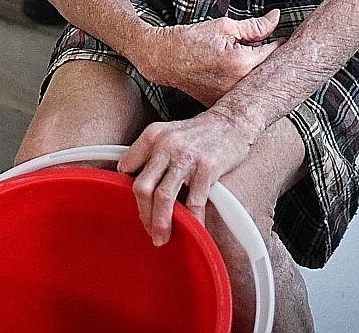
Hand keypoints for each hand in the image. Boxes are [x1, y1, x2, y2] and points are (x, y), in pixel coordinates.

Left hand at [117, 109, 256, 245]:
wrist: (231, 121)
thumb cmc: (198, 133)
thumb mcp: (168, 133)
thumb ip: (151, 155)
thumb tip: (138, 186)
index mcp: (152, 136)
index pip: (127, 167)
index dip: (128, 189)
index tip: (136, 203)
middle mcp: (166, 145)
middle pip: (142, 187)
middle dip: (143, 214)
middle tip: (148, 229)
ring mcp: (186, 157)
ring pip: (164, 198)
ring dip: (160, 223)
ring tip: (161, 237)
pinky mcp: (207, 168)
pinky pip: (194, 202)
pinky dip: (192, 221)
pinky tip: (192, 229)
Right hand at [136, 10, 281, 106]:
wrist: (163, 58)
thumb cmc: (191, 40)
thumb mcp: (225, 26)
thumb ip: (256, 26)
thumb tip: (276, 18)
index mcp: (243, 64)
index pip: (275, 53)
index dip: (278, 42)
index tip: (279, 38)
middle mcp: (239, 86)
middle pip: (267, 71)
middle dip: (266, 57)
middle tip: (256, 46)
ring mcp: (229, 99)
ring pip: (254, 83)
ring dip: (253, 71)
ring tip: (237, 59)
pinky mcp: (221, 105)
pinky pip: (240, 93)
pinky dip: (240, 82)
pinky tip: (228, 72)